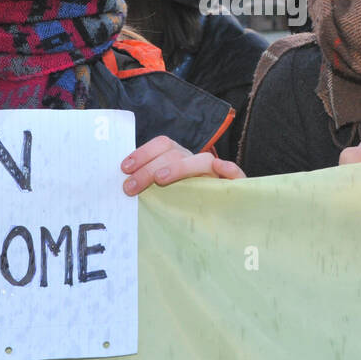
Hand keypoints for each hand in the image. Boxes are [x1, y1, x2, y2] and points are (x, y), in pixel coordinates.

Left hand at [120, 136, 243, 193]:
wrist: (225, 214)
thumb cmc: (188, 202)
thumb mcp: (167, 192)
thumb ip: (151, 185)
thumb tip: (124, 184)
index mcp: (181, 158)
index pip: (163, 145)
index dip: (143, 153)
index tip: (124, 168)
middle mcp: (197, 162)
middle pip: (175, 155)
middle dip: (149, 168)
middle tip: (130, 186)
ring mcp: (216, 173)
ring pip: (203, 161)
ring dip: (180, 167)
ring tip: (160, 178)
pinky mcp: (235, 185)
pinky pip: (235, 173)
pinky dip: (229, 168)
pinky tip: (220, 168)